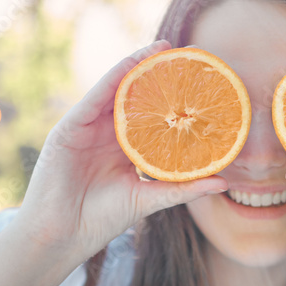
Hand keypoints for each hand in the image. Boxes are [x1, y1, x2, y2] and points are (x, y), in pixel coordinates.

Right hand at [14, 40, 227, 262]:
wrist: (62, 236)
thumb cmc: (101, 220)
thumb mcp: (150, 199)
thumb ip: (183, 188)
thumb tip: (224, 182)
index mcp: (126, 148)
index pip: (153, 114)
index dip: (175, 96)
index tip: (203, 81)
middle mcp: (107, 133)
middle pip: (136, 95)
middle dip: (160, 73)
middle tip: (190, 54)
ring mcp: (87, 128)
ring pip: (115, 88)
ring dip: (137, 66)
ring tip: (163, 49)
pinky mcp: (69, 127)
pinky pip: (94, 96)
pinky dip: (113, 78)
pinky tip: (132, 63)